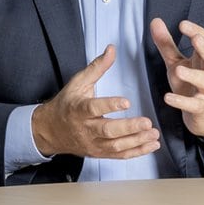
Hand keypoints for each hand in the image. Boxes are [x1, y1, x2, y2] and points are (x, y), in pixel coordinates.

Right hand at [31, 45, 160, 158]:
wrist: (50, 131)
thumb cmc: (67, 104)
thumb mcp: (78, 82)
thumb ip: (97, 67)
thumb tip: (111, 49)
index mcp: (79, 109)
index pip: (94, 108)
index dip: (110, 105)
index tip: (127, 102)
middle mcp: (86, 129)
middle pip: (108, 131)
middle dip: (129, 128)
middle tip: (147, 122)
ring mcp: (93, 144)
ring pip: (115, 146)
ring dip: (136, 141)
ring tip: (153, 134)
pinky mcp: (99, 153)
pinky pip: (118, 155)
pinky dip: (136, 152)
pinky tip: (151, 145)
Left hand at [150, 18, 203, 137]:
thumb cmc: (190, 85)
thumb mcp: (176, 62)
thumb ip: (167, 43)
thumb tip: (156, 20)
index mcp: (202, 59)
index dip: (197, 31)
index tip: (183, 24)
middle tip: (196, 39)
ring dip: (193, 75)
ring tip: (179, 70)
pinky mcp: (202, 108)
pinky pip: (194, 105)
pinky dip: (182, 101)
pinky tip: (168, 97)